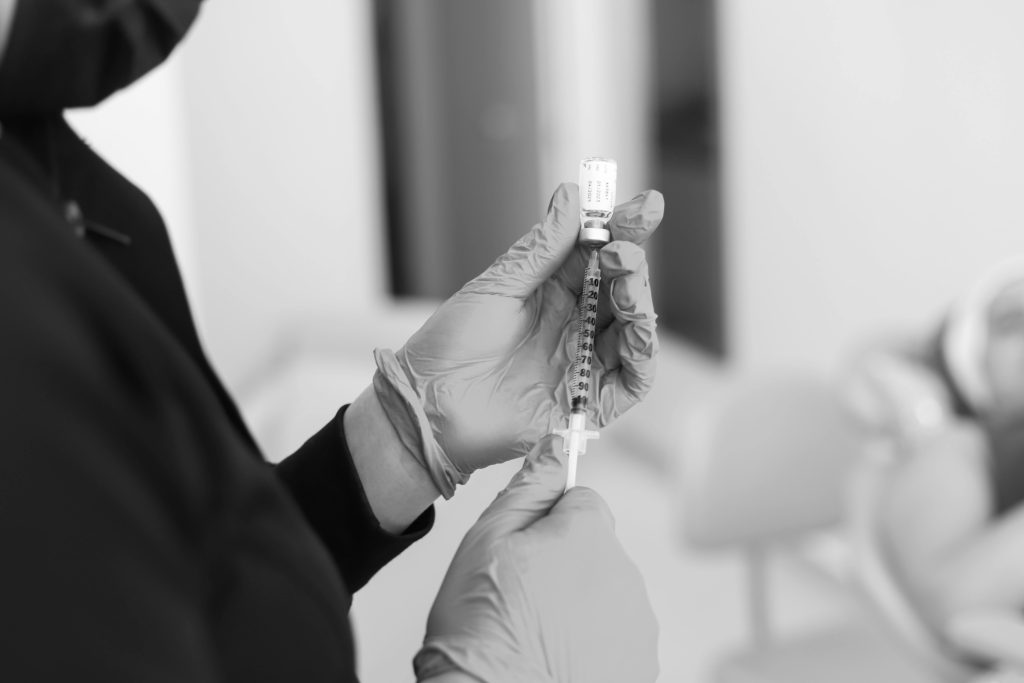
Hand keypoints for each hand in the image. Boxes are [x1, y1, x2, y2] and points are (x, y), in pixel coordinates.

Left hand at [374, 183, 663, 496]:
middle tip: (623, 249)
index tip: (647, 204)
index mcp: (553, 292)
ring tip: (626, 280)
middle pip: (621, 289)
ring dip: (639, 302)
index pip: (600, 254)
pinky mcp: (587, 402)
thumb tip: (571, 196)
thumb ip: (541, 249)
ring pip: (632, 330)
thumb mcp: (497, 288)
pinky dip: (643, 353)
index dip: (624, 229)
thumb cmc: (451, 345)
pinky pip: (632, 379)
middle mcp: (573, 325)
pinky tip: (638, 328)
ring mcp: (582, 362)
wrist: (426, 404)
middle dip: (632, 263)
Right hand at [414, 435, 658, 682]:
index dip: (545, 521)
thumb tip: (555, 446)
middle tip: (518, 595)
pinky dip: (588, 644)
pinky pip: (613, 636)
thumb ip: (529, 488)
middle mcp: (625, 574)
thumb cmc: (481, 629)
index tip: (520, 550)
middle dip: (561, 562)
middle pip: (593, 548)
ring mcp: (636, 625)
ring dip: (576, 604)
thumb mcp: (487, 540)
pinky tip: (553, 659)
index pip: (580, 500)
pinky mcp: (639, 665)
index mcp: (590, 533)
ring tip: (532, 633)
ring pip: (603, 593)